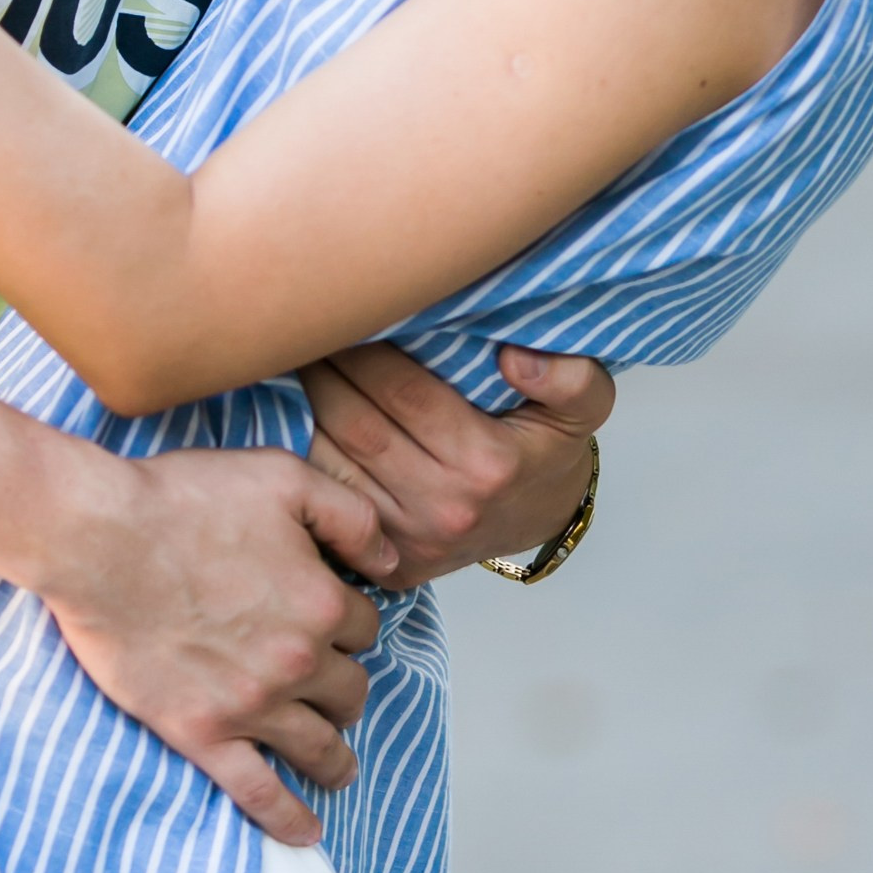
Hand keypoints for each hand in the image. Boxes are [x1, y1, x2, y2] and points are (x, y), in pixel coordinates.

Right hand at [32, 438, 400, 845]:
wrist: (100, 537)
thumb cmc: (181, 500)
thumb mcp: (284, 477)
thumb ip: (350, 515)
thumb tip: (389, 559)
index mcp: (321, 601)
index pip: (363, 625)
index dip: (348, 618)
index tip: (329, 619)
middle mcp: (296, 661)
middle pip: (349, 689)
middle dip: (346, 687)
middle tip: (334, 688)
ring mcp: (250, 705)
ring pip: (317, 746)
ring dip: (335, 758)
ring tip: (338, 768)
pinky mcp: (201, 733)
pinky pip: (257, 791)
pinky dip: (285, 817)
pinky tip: (304, 832)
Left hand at [301, 341, 613, 587]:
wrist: (541, 518)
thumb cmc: (548, 446)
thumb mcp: (584, 404)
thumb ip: (568, 376)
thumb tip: (515, 358)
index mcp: (488, 463)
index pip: (403, 392)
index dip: (362, 349)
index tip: (340, 309)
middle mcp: (445, 508)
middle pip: (357, 426)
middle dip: (321, 372)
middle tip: (298, 329)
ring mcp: (411, 541)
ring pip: (332, 464)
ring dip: (301, 410)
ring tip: (288, 363)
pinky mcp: (388, 563)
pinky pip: (332, 500)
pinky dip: (305, 458)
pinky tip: (292, 415)